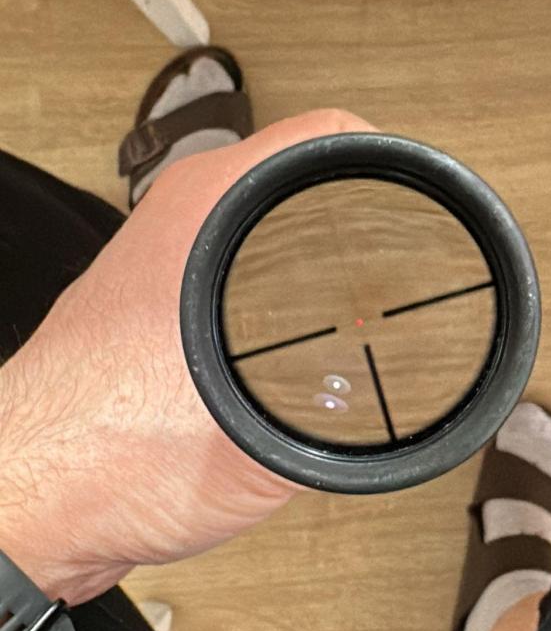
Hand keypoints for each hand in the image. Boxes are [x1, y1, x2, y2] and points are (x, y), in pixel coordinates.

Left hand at [0, 109, 375, 603]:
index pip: (331, 134)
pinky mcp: (157, 303)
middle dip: (366, 224)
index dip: (398, 167)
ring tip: (366, 306)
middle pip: (304, 182)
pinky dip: (282, 295)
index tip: (430, 209)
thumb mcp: (262, 441)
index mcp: (209, 211)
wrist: (29, 496)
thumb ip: (345, 419)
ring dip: (321, 261)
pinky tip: (303, 344)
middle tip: (409, 268)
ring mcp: (166, 258)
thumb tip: (408, 411)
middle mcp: (181, 219)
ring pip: (270, 229)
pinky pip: (241, 272)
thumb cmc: (105, 457)